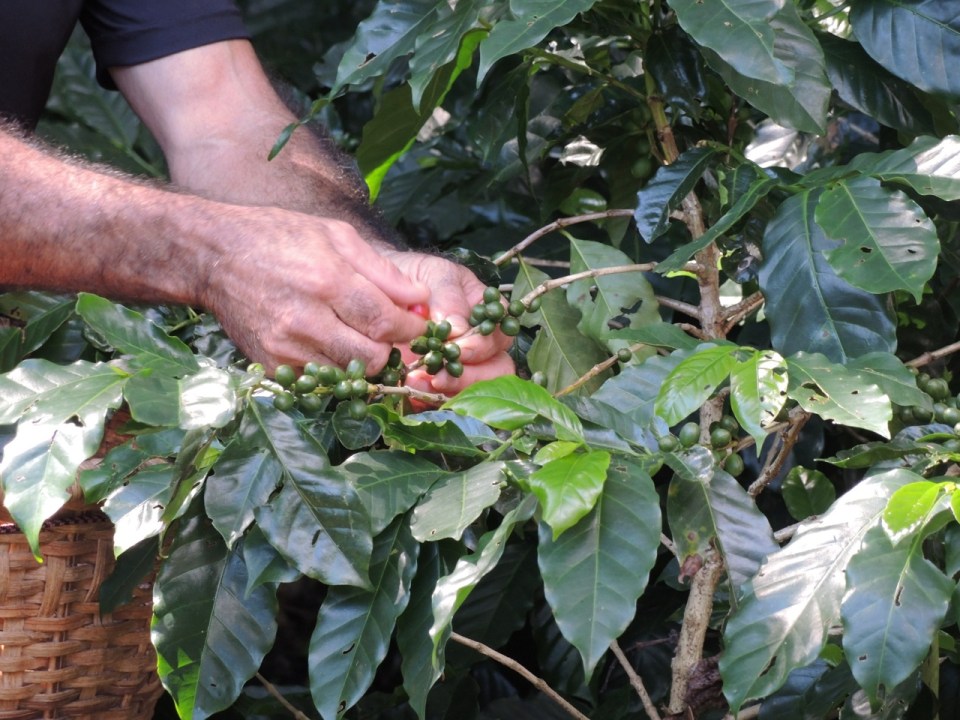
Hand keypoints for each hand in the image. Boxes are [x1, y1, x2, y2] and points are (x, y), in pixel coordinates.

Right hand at [203, 207, 429, 371]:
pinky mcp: (271, 364)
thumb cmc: (281, 237)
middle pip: (371, 357)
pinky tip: (328, 343)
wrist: (214, 255)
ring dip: (361, 360)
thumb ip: (383, 271)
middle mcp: (306, 319)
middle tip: (388, 334)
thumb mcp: (336, 236)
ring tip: (358, 337)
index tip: (418, 326)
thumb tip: (421, 299)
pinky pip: (319, 379)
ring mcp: (285, 346)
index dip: (411, 330)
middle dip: (389, 349)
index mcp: (327, 280)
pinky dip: (332, 367)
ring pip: (347, 374)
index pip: (385, 322)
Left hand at [382, 251, 514, 393]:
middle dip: (470, 377)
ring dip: (449, 391)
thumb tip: (460, 330)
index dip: (482, 347)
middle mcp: (479, 343)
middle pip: (496, 370)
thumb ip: (448, 298)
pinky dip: (427, 399)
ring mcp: (459, 366)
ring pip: (475, 391)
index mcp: (486, 314)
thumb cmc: (413, 275)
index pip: (499, 336)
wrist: (378, 286)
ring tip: (418, 382)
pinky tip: (410, 388)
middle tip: (439, 376)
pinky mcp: (436, 382)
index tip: (457, 348)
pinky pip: (442, 401)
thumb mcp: (433, 274)